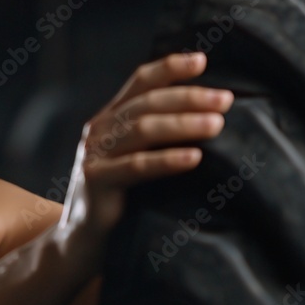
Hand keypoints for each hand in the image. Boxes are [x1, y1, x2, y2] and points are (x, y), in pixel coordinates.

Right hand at [58, 52, 233, 259]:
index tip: (203, 61)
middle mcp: (97, 131)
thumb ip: (155, 138)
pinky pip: (136, 167)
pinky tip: (194, 158)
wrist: (79, 244)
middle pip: (146, 103)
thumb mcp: (133, 161)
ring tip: (217, 125)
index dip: (170, 68)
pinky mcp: (95, 182)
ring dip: (183, 124)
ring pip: (142, 129)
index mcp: (108, 119)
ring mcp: (93, 155)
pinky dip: (167, 160)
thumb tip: (211, 116)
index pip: (139, 82)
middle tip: (224, 100)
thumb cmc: (119, 202)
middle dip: (188, 97)